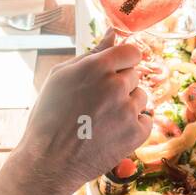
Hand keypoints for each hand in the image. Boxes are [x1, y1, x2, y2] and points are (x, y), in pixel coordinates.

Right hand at [0, 32, 151, 194]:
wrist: (49, 162)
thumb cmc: (49, 116)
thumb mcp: (61, 77)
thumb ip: (92, 52)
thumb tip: (113, 33)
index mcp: (97, 67)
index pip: (132, 52)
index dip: (123, 62)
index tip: (114, 73)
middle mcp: (116, 85)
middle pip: (135, 76)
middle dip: (121, 86)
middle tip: (98, 104)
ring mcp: (128, 110)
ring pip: (142, 98)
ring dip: (128, 106)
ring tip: (103, 120)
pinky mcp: (136, 134)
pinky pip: (146, 121)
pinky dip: (133, 127)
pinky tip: (111, 133)